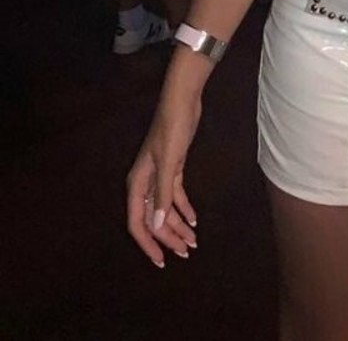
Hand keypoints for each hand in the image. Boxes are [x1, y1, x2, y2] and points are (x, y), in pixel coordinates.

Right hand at [126, 89, 201, 267]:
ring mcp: (159, 176)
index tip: (161, 261)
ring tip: (193, 241)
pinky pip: (175, 195)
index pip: (138, 222)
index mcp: (138, 184)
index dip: (148, 243)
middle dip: (168, 237)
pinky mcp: (173, 168)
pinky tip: (194, 220)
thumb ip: (162, 194)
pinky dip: (184, 208)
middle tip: (186, 252)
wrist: (182, 101)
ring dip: (178, 225)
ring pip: (165, 209)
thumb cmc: (172, 129)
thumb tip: (156, 226)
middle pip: (154, 218)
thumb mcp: (169, 163)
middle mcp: (145, 183)